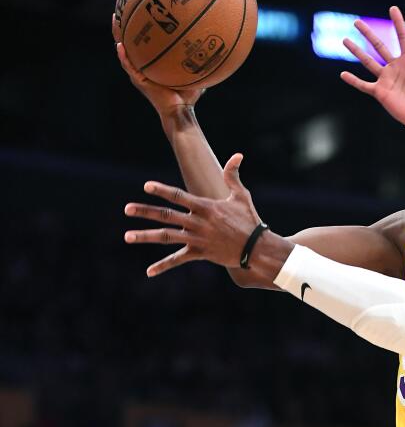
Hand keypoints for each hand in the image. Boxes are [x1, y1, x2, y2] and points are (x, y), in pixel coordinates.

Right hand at [112, 13, 204, 116]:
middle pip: (130, 42)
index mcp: (152, 64)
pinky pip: (128, 66)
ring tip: (115, 20)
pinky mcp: (138, 81)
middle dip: (125, 26)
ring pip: (124, 51)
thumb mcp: (193, 73)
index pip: (143, 43)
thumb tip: (214, 47)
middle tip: (121, 9)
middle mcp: (142, 67)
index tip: (138, 11)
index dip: (139, 28)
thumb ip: (200, 60)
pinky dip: (124, 56)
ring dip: (118, 35)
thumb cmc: (187, 96)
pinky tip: (120, 46)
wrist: (180, 111)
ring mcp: (138, 73)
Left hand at [124, 153, 263, 276]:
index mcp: (205, 207)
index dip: (162, 190)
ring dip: (145, 236)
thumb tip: (237, 155)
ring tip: (127, 236)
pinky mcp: (200, 253)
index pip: (179, 196)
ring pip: (166, 237)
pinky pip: (178, 259)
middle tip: (126, 209)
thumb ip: (233, 176)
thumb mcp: (241, 196)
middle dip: (145, 211)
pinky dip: (163, 265)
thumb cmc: (249, 220)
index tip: (146, 187)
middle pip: (166, 215)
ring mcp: (197, 239)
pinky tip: (149, 271)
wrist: (256, 248)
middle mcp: (197, 223)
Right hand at [339, 6, 404, 125]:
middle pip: (379, 46)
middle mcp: (396, 67)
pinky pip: (364, 85)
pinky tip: (343, 74)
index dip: (398, 23)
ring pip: (368, 62)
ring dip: (356, 52)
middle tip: (357, 22)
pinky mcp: (380, 92)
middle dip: (368, 34)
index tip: (393, 9)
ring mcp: (387, 79)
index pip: (402, 37)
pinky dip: (353, 80)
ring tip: (345, 40)